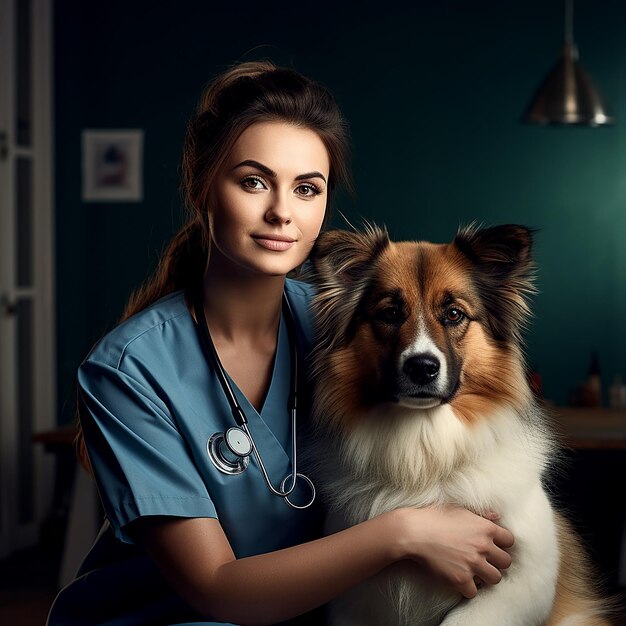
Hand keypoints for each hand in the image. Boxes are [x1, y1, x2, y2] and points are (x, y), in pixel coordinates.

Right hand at [391, 505, 513, 598]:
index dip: (502, 544)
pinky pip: (474, 592)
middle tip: (484, 560)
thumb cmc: (434, 517)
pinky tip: (460, 579)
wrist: (413, 531)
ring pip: (495, 579)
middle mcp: (483, 546)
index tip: (493, 546)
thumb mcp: (459, 510)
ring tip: (474, 571)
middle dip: (496, 561)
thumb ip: (481, 515)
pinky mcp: (461, 579)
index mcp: (485, 528)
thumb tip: (496, 517)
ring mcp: (473, 564)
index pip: (510, 541)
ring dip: (486, 576)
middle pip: (506, 562)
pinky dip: (468, 588)